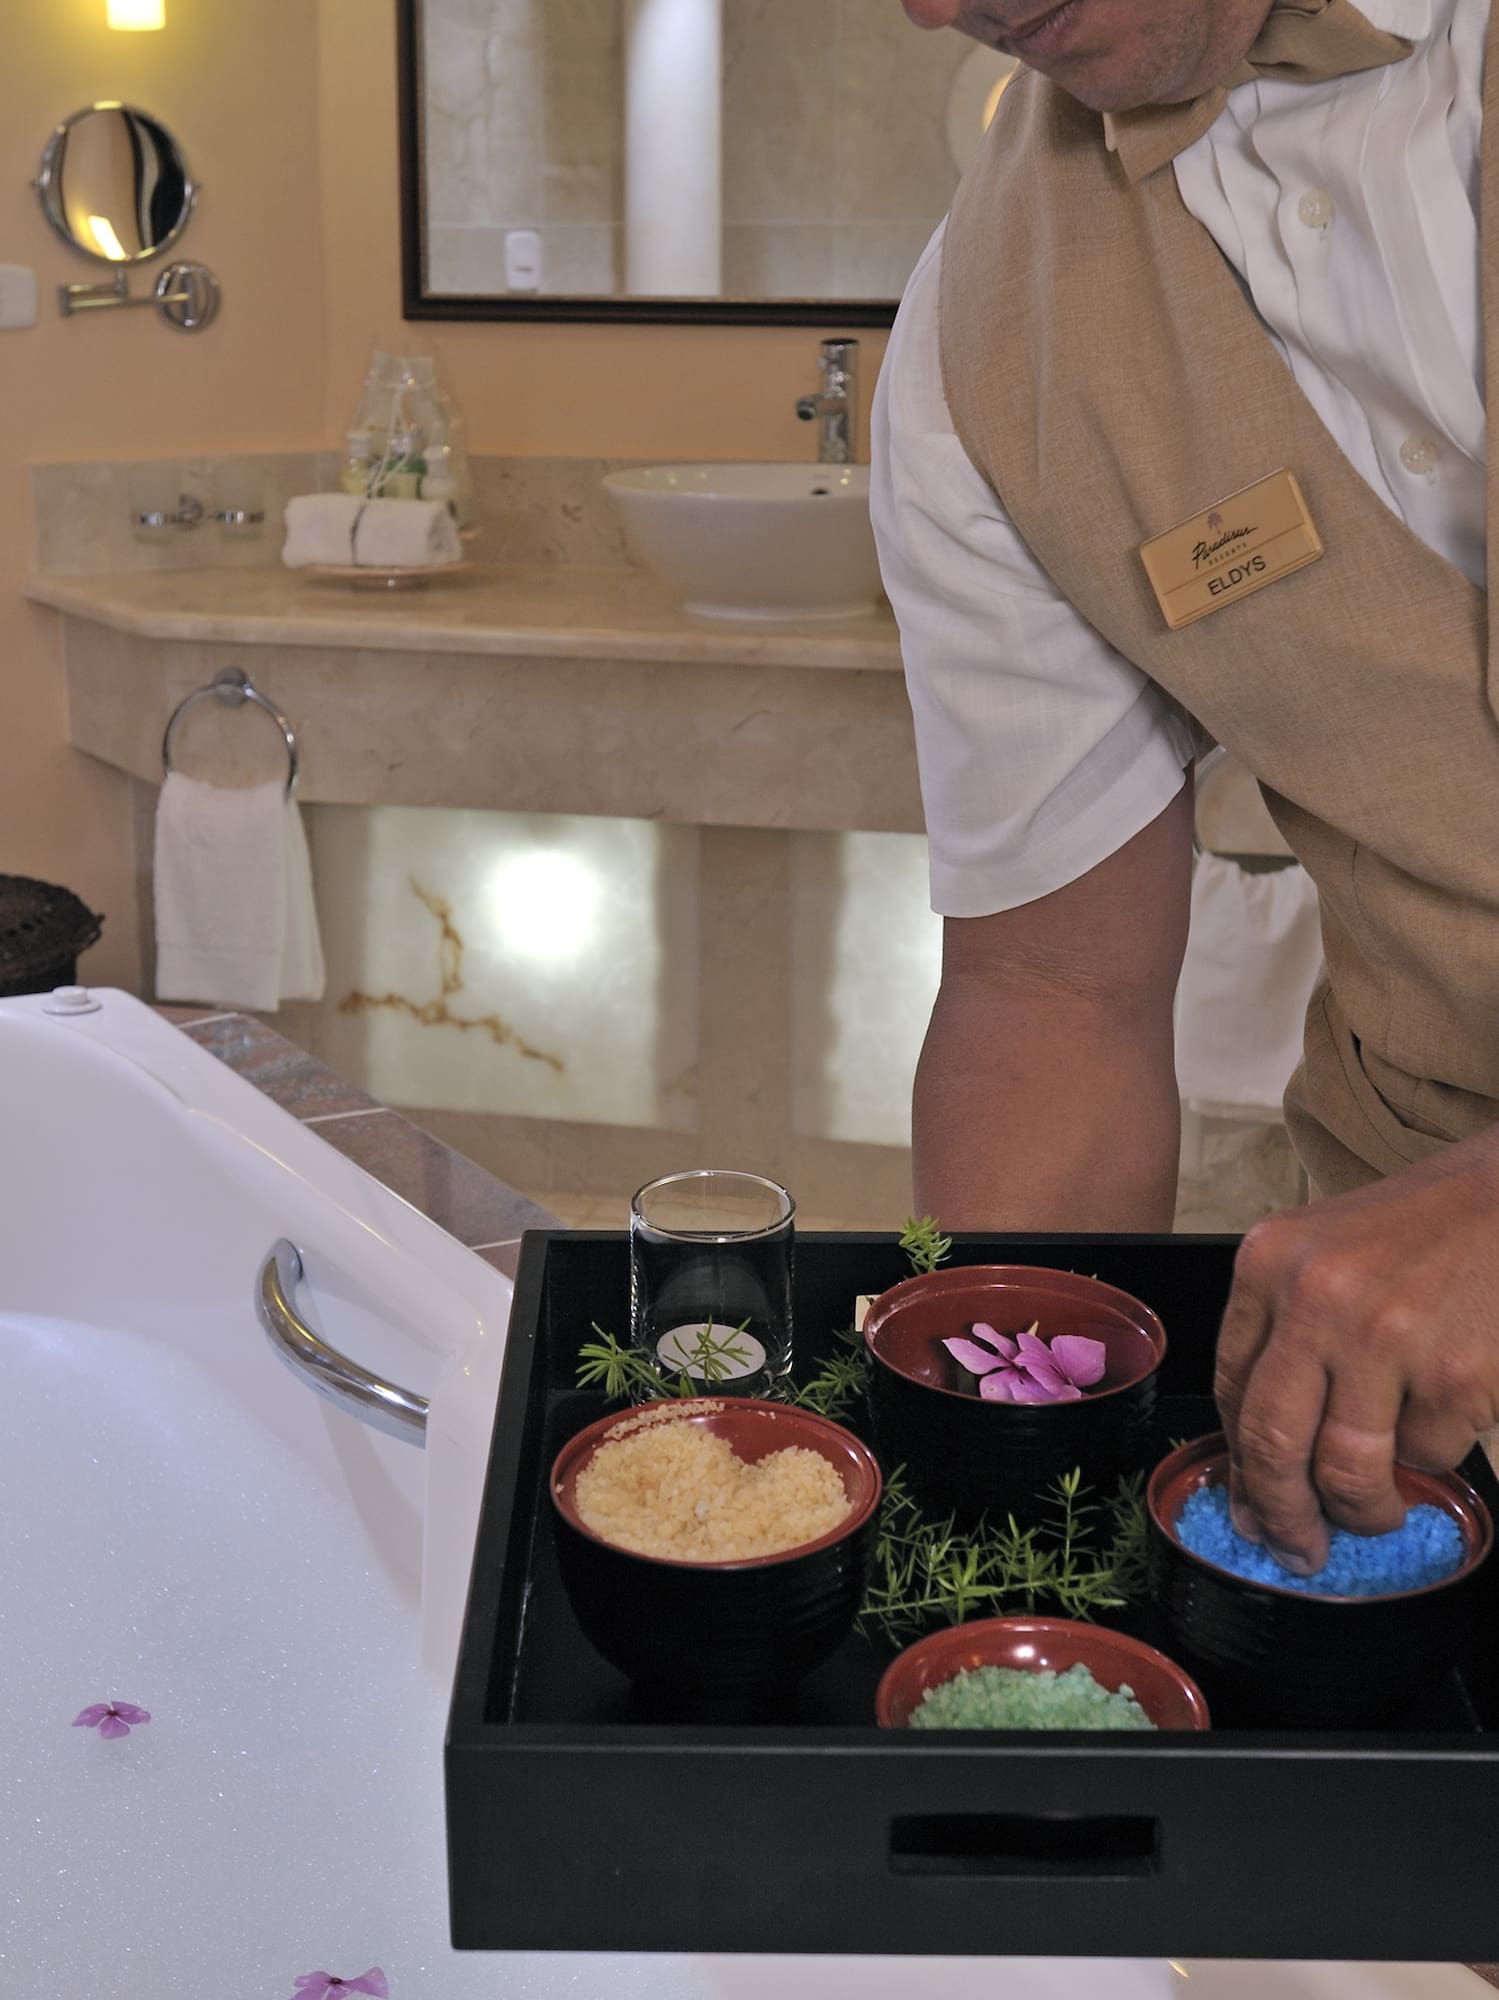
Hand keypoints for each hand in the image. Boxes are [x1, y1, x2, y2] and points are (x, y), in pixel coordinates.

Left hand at [1214, 1130, 1498, 1573]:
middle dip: (1280, 1514)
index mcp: (1268, 1262)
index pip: (1230, 1388)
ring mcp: (1385, 1337)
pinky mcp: (1455, 1375)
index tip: (1248, 1508)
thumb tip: (1260, 1465)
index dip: (1239, 1463)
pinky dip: (1433, 1454)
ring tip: (1378, 1512)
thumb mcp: (1326, 1255)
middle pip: (1271, 1441)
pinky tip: (1447, 1413)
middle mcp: (1315, 1297)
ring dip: (1361, 1511)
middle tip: (1296, 1551)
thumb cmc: (1425, 1229)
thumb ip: (1288, 1339)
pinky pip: (1426, 1455)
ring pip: (1345, 1470)